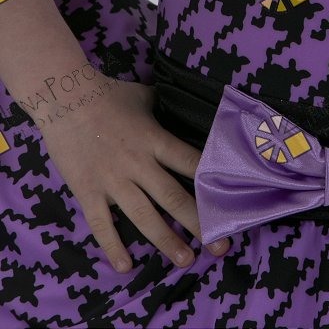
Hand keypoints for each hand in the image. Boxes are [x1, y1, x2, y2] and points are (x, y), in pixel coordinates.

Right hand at [40, 74, 230, 271]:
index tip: (228, 202)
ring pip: (144, 217)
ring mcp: (113, 180)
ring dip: (166, 240)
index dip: (211, 183)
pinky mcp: (88, 191)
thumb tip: (183, 106)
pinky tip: (126, 268)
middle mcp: (139, 164)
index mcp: (155, 140)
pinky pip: (102, 225)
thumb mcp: (145, 97)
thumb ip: (165, 108)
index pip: (191, 163)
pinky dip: (113, 247)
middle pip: (174, 197)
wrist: (65, 99)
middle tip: (219, 245)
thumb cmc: (108, 95)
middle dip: (199, 223)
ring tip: (186, 259)